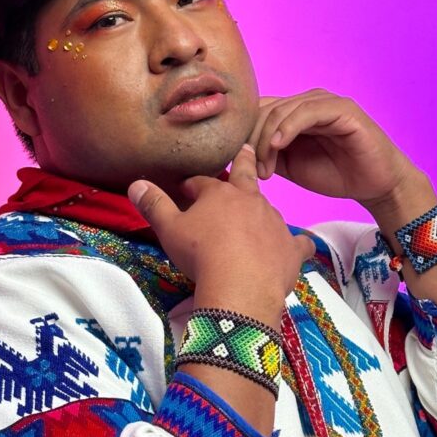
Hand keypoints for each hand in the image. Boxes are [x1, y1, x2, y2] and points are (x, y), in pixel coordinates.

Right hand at [128, 144, 314, 323]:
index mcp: (221, 194)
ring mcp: (275, 224)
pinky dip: (298, 244)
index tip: (186, 190)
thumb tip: (136, 184)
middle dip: (243, 164)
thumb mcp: (169, 229)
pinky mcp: (291, 249)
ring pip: (268, 210)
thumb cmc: (201, 254)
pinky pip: (299, 243)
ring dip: (260, 212)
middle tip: (246, 150)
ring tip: (256, 218)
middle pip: (246, 178)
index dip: (193, 186)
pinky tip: (300, 246)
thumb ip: (154, 205)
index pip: (203, 183)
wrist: (240, 286)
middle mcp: (252, 201)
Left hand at [248, 89, 419, 208]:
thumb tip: (239, 153)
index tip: (240, 166)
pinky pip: (307, 111)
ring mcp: (325, 103)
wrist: (374, 185)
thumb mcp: (291, 166)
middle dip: (254, 141)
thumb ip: (268, 154)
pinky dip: (289, 127)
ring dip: (268, 140)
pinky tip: (280, 146)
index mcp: (293, 114)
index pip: (258, 112)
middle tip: (257, 172)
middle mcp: (307, 103)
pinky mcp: (342, 109)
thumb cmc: (336, 174)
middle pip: (266, 110)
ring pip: (282, 111)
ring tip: (267, 169)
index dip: (245, 136)